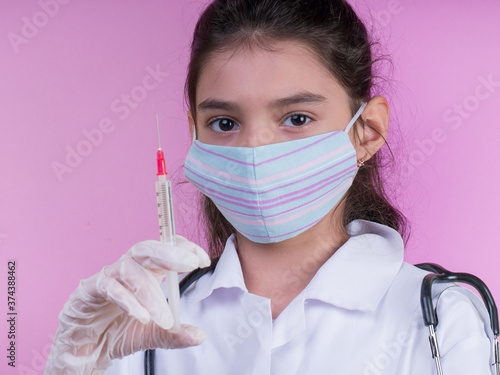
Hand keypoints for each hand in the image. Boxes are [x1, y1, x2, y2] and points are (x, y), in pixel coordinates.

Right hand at [45, 236, 210, 373]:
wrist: (86, 350)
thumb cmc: (118, 332)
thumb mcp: (153, 334)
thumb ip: (175, 334)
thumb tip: (200, 335)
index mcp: (146, 272)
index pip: (165, 250)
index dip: (183, 248)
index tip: (202, 259)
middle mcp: (127, 269)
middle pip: (147, 249)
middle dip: (171, 253)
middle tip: (190, 264)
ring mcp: (107, 277)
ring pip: (129, 268)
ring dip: (150, 290)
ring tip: (162, 316)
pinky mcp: (88, 290)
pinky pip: (108, 287)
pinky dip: (128, 300)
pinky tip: (141, 315)